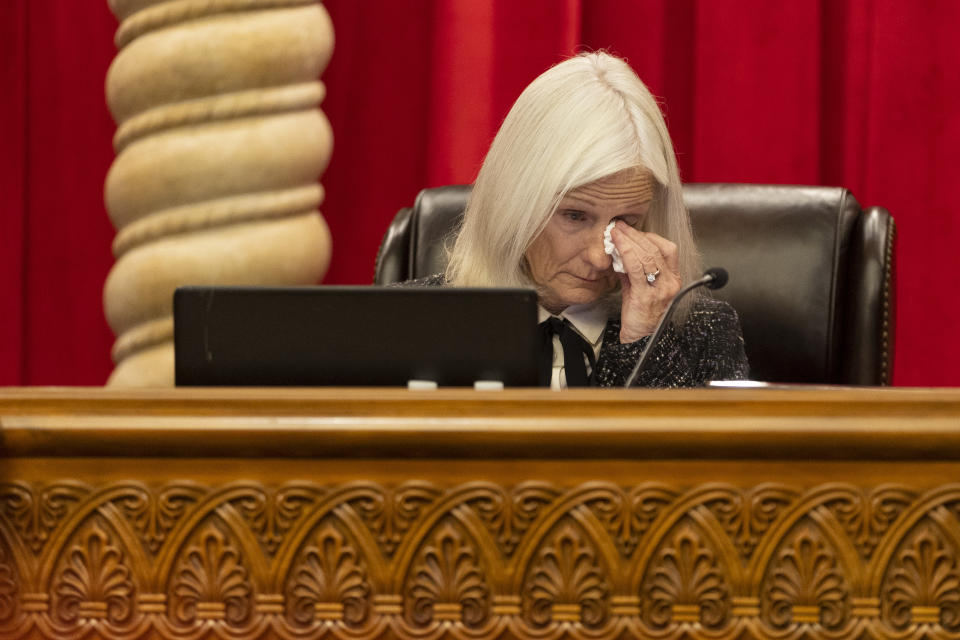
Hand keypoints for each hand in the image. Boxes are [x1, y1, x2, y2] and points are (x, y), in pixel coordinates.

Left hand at [610, 220, 681, 341]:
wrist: (640, 339)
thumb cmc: (640, 314)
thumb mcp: (639, 286)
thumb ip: (633, 268)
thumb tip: (620, 250)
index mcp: (673, 279)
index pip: (668, 249)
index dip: (649, 236)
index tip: (632, 229)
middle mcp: (670, 283)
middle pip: (656, 249)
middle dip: (636, 235)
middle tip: (619, 225)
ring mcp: (660, 290)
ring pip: (647, 256)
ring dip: (629, 241)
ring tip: (615, 232)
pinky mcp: (646, 296)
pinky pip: (636, 269)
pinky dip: (625, 253)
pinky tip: (616, 246)